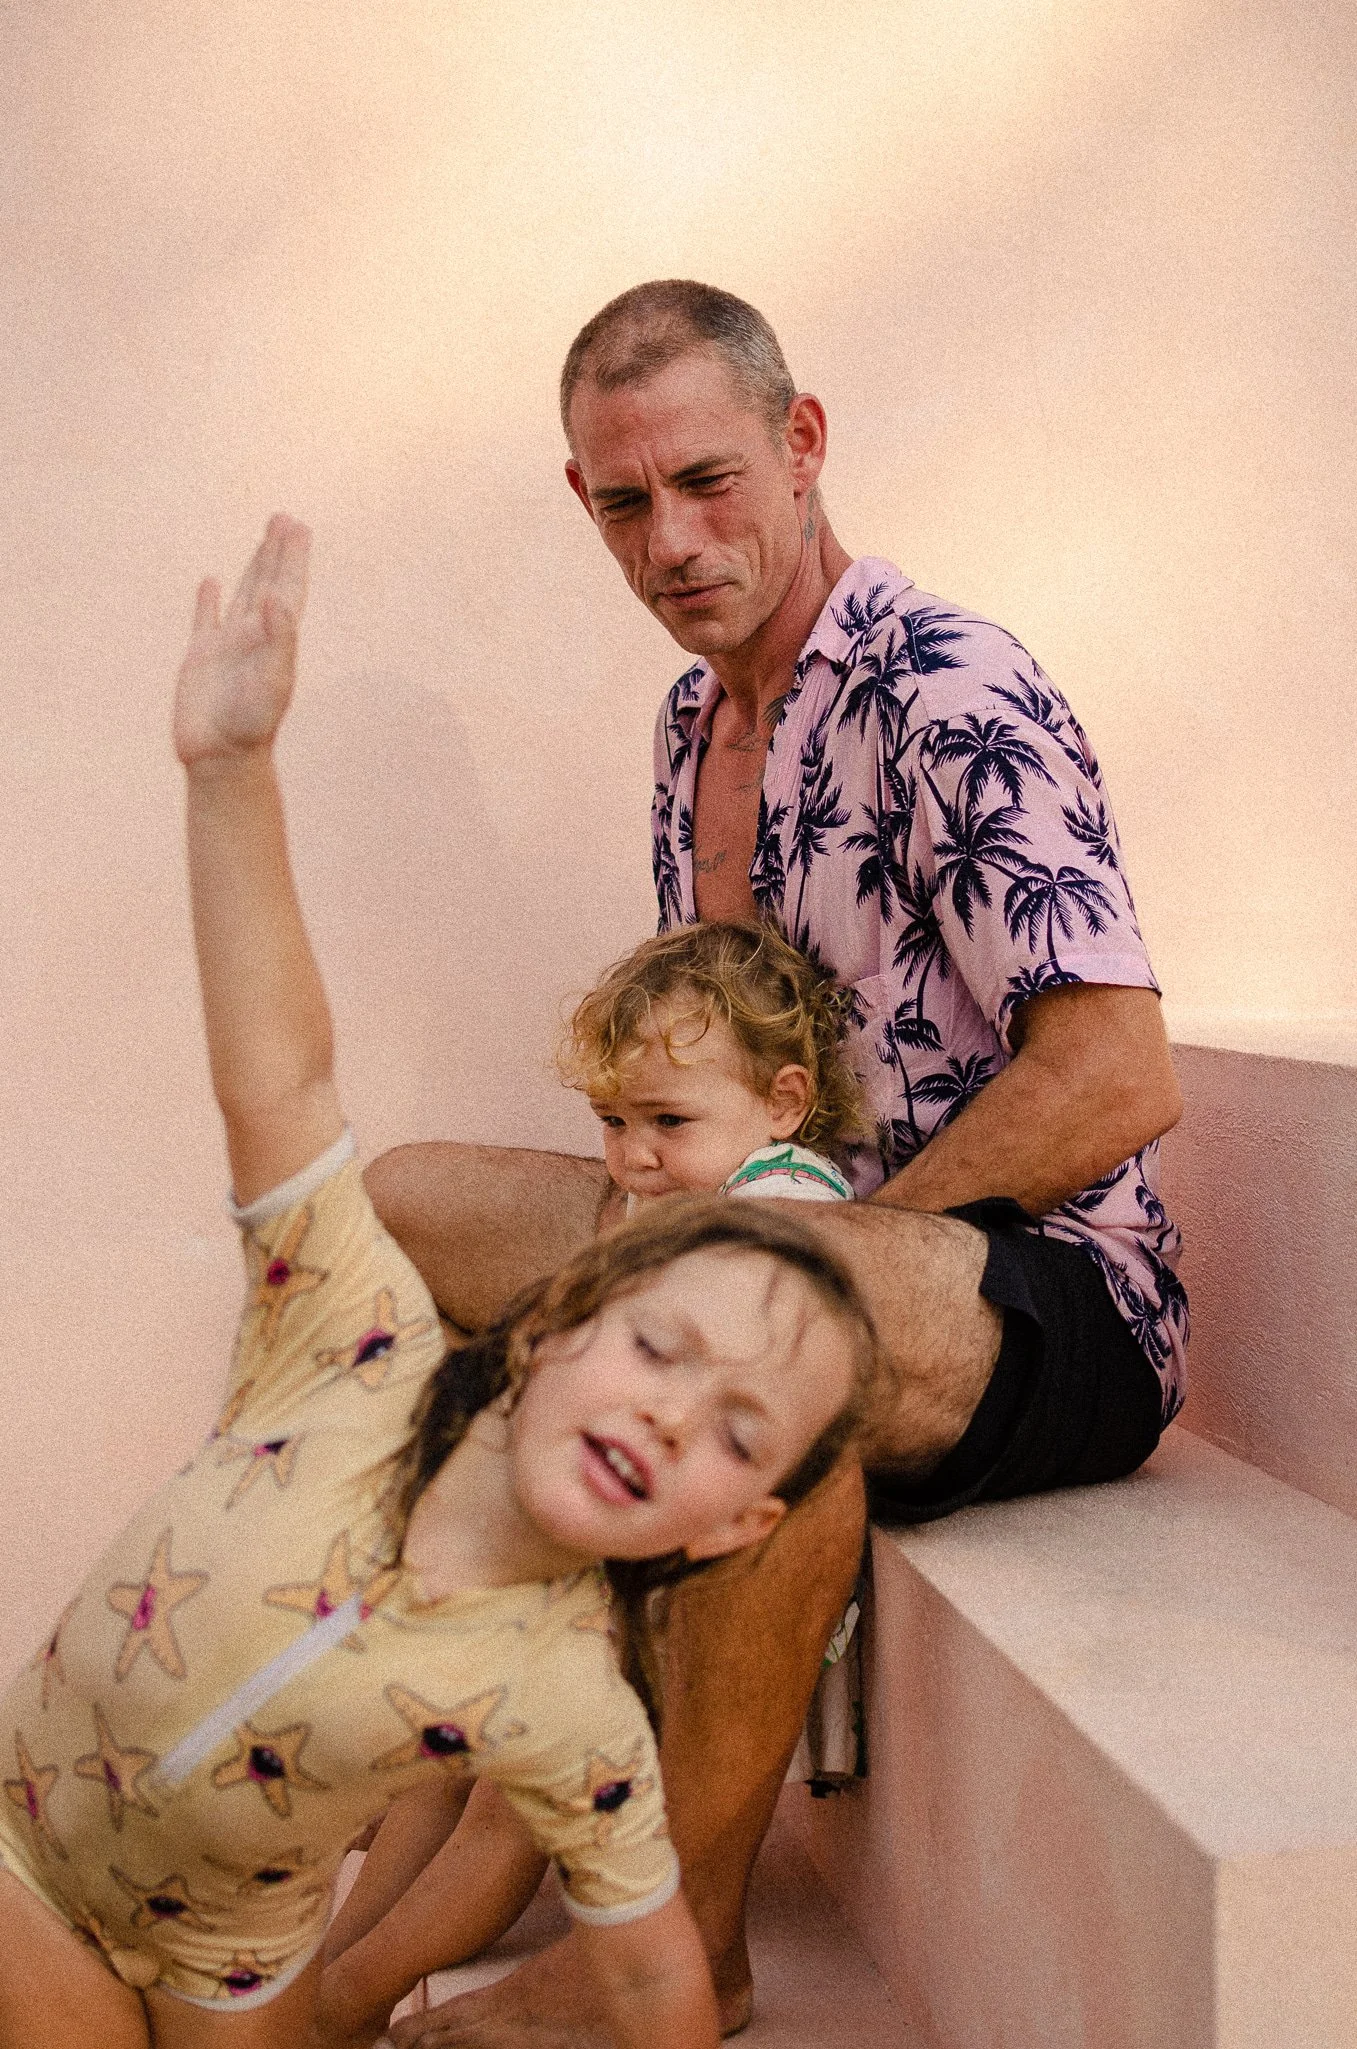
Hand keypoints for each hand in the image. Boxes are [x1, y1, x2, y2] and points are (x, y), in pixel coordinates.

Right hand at [174, 513, 310, 767]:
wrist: (221, 757)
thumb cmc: (251, 724)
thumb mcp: (273, 680)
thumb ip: (279, 638)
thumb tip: (275, 596)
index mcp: (275, 639)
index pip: (287, 589)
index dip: (293, 559)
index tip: (298, 527)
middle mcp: (254, 636)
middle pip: (268, 584)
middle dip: (277, 552)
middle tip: (284, 519)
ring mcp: (227, 645)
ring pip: (242, 595)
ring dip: (252, 567)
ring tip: (262, 539)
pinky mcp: (201, 657)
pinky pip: (205, 619)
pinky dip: (209, 600)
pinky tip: (211, 583)